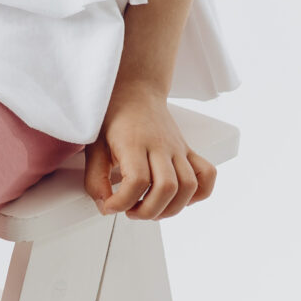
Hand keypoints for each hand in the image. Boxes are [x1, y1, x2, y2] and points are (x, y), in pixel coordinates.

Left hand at [85, 86, 214, 218]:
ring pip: (189, 186)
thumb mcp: (94, 146)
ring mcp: (178, 148)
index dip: (122, 202)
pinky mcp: (188, 151)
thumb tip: (106, 205)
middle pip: (166, 187)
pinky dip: (198, 194)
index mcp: (134, 142)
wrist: (135, 89)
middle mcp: (160, 146)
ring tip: (151, 207)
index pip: (137, 180)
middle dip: (147, 211)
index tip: (110, 206)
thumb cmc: (113, 116)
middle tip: (130, 210)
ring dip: (170, 208)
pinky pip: (207, 175)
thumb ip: (96, 179)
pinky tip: (178, 198)